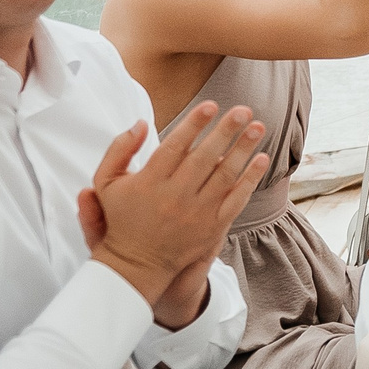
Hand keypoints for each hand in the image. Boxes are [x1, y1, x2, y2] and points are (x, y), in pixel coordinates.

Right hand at [82, 103, 267, 308]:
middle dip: (226, 130)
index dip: (194, 123)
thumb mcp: (106, 183)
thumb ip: (119, 149)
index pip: (175, 145)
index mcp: (149, 181)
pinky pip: (235, 199)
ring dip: (244, 149)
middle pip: (205, 156)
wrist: (135, 264)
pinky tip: (262, 159)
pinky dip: (250, 179)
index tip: (211, 104)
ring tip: (258, 127)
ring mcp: (196, 213)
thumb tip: (141, 123)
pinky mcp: (212, 227)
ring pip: (225, 175)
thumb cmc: (121, 218)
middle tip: (244, 109)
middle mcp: (174, 196)